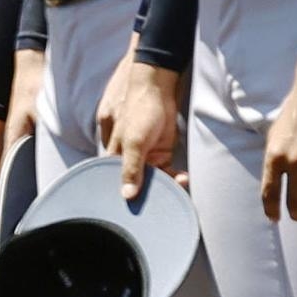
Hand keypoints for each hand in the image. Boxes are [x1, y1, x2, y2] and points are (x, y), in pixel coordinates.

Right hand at [97, 57, 186, 199]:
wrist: (159, 85)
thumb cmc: (138, 108)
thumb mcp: (133, 142)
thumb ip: (130, 169)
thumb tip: (127, 195)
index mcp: (113, 156)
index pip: (116, 183)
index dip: (126, 197)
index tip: (138, 211)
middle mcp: (127, 158)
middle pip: (136, 184)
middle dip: (149, 194)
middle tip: (162, 206)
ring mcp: (145, 155)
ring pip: (153, 179)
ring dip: (165, 185)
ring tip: (179, 188)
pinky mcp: (161, 151)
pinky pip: (167, 171)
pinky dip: (174, 177)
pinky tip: (183, 179)